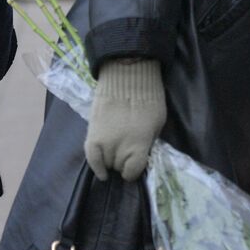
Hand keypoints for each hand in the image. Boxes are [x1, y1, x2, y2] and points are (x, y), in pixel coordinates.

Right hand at [84, 59, 165, 181]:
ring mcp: (103, 141)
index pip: (132, 171)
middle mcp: (119, 147)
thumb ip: (148, 143)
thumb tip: (140, 156)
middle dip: (123, 162)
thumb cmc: (149, 99)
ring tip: (115, 154)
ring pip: (106, 162)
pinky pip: (90, 156)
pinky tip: (101, 173)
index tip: (135, 167)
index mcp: (138, 145)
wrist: (126, 76)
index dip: (134, 171)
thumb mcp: (158, 123)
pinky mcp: (91, 133)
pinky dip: (95, 166)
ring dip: (111, 160)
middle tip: (127, 152)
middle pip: (118, 166)